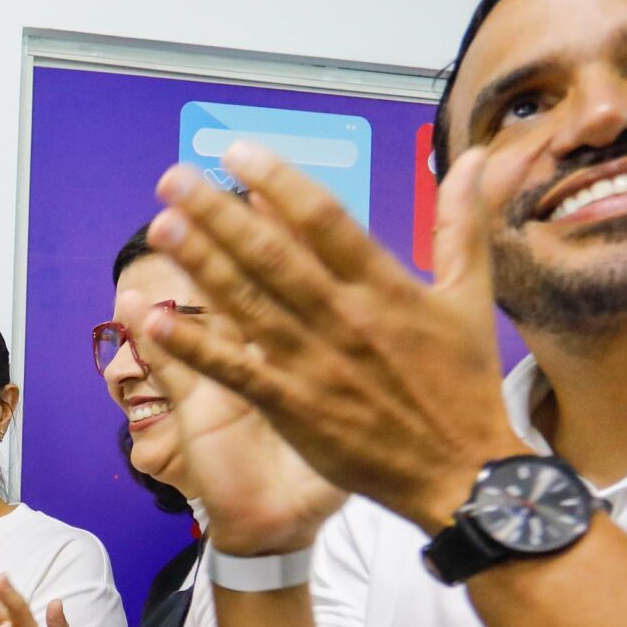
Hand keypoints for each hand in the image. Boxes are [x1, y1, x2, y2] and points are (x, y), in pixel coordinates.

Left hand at [143, 141, 524, 531]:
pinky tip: (155, 318)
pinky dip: (195, 345)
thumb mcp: (470, 298)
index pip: (325, 220)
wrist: (459, 474)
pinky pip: (235, 370)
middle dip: (220, 214)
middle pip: (273, 255)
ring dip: (201, 264)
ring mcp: (314, 364)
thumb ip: (462, 225)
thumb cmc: (463, 386)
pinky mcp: (293, 408)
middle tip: (174, 178)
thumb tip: (472, 160)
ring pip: (248, 304)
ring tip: (161, 226)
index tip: (237, 152)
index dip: (279, 182)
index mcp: (386, 288)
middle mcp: (344, 319)